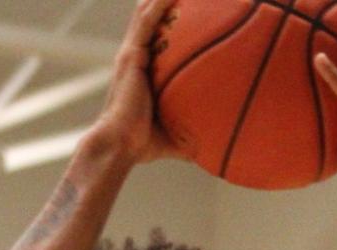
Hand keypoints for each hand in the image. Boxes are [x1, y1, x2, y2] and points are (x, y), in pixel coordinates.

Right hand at [100, 0, 185, 165]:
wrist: (119, 145)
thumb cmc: (142, 145)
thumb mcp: (174, 136)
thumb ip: (192, 135)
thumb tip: (217, 149)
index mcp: (142, 67)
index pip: (156, 34)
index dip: (169, 17)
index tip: (189, 7)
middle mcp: (135, 54)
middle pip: (151, 16)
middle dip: (168, 0)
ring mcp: (131, 52)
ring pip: (147, 11)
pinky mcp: (131, 55)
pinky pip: (147, 21)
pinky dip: (160, 4)